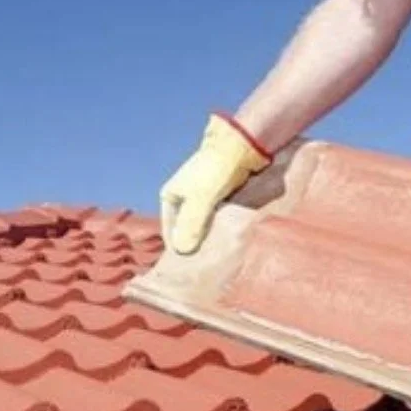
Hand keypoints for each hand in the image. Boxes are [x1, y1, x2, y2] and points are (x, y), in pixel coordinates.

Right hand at [160, 113, 271, 253]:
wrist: (241, 146)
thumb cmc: (216, 171)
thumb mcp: (201, 200)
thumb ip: (191, 225)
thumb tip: (182, 251)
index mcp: (170, 196)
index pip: (170, 231)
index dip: (179, 247)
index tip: (191, 265)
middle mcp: (183, 196)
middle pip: (186, 228)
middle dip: (195, 243)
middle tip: (206, 262)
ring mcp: (201, 196)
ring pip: (202, 223)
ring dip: (209, 235)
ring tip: (218, 253)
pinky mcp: (218, 195)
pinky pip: (216, 216)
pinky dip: (220, 226)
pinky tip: (228, 237)